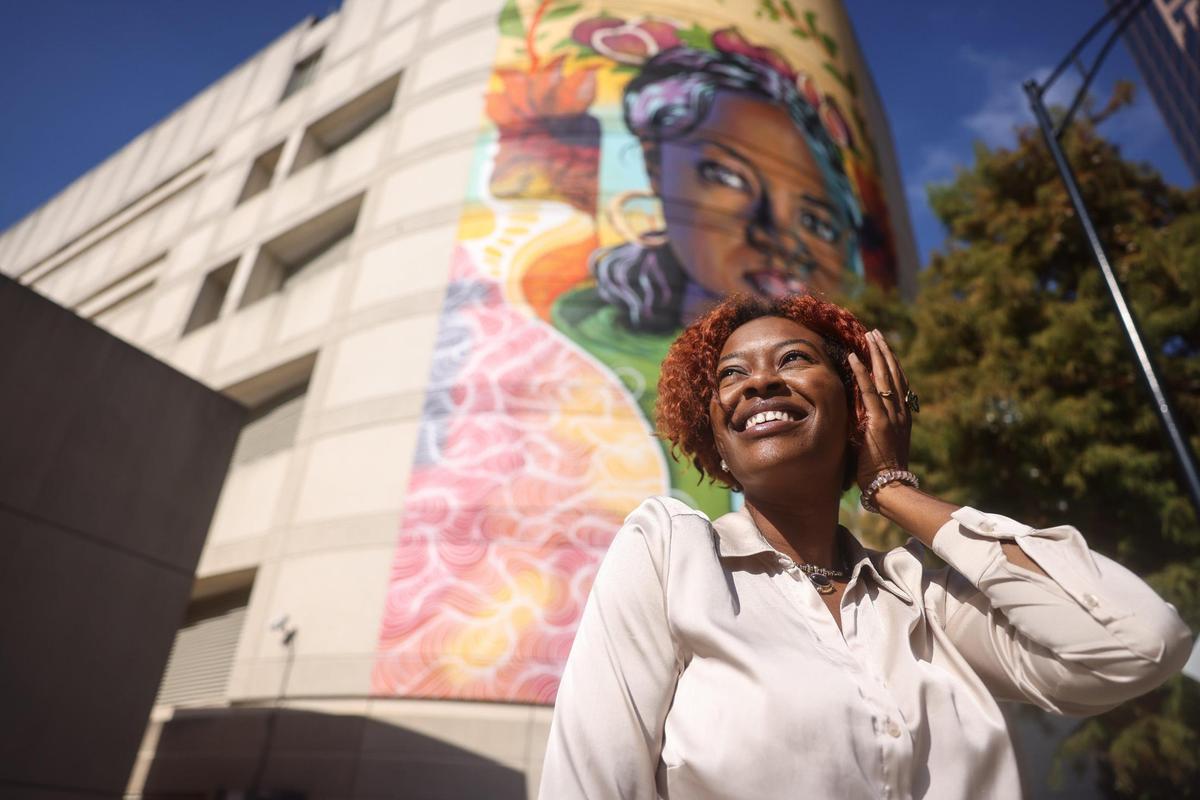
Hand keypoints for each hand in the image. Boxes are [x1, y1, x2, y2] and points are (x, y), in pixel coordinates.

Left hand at [848, 329, 911, 489]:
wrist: (889, 487)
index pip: (898, 383)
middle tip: (876, 333)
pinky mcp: (879, 422)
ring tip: (869, 335)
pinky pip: (870, 391)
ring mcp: (892, 416)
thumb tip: (852, 420)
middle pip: (894, 373)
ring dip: (876, 354)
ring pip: (885, 377)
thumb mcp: (875, 444)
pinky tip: (854, 357)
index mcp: (902, 417)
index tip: (882, 348)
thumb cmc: (878, 472)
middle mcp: (900, 412)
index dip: (891, 363)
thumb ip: (868, 428)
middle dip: (884, 351)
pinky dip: (861, 372)